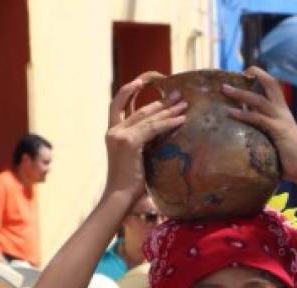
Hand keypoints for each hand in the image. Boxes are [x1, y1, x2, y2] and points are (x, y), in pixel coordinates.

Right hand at [104, 76, 187, 196]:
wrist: (120, 197)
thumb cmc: (129, 185)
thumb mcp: (134, 159)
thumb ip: (142, 144)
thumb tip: (160, 136)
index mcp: (112, 133)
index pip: (118, 104)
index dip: (129, 90)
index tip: (143, 81)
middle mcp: (114, 131)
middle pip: (139, 109)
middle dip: (161, 102)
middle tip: (178, 96)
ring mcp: (120, 135)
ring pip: (148, 117)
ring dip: (169, 110)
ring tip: (184, 105)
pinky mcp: (129, 142)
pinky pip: (153, 128)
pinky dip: (169, 123)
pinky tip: (181, 120)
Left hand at [222, 67, 296, 183]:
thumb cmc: (290, 158)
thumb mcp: (276, 139)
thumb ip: (265, 131)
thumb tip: (248, 133)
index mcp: (283, 112)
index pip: (274, 87)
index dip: (262, 76)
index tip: (247, 72)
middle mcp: (283, 112)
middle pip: (270, 84)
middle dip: (255, 74)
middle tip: (236, 73)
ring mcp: (280, 120)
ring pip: (259, 100)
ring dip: (240, 93)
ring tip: (224, 89)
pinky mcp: (277, 130)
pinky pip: (257, 118)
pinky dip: (243, 114)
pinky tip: (230, 112)